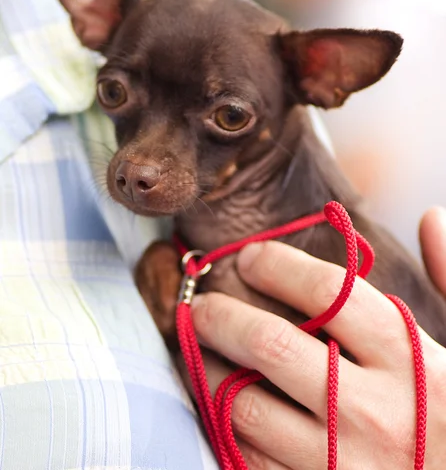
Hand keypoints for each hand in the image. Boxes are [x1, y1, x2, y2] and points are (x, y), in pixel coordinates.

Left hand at [190, 217, 445, 468]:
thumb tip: (430, 215)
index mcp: (412, 359)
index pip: (327, 291)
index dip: (276, 265)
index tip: (251, 257)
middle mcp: (374, 410)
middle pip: (272, 344)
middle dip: (223, 315)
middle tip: (201, 303)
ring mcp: (342, 463)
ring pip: (246, 404)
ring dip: (210, 369)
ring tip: (199, 348)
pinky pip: (250, 456)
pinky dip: (226, 423)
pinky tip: (222, 400)